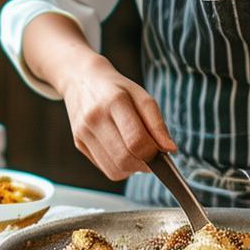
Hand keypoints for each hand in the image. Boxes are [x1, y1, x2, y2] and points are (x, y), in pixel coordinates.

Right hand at [61, 55, 176, 180]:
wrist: (82, 79)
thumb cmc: (117, 89)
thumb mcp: (141, 96)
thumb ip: (157, 123)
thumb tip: (170, 149)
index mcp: (114, 101)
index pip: (136, 140)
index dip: (154, 153)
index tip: (163, 153)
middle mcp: (95, 118)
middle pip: (125, 159)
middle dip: (144, 165)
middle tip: (153, 157)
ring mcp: (83, 132)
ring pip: (114, 170)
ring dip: (132, 169)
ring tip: (138, 154)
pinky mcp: (78, 143)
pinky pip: (104, 168)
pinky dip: (119, 167)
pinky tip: (123, 152)